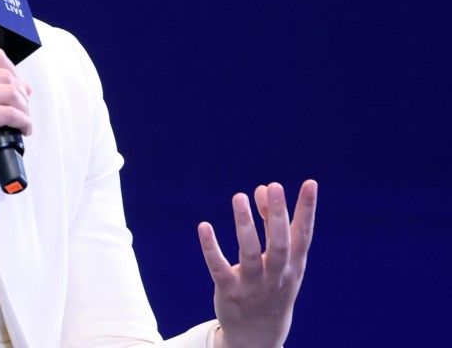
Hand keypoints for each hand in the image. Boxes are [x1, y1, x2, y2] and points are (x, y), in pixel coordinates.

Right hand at [0, 48, 31, 205]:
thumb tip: (24, 85)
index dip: (12, 71)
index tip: (16, 87)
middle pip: (4, 74)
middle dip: (20, 93)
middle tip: (22, 109)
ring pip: (9, 91)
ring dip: (23, 107)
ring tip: (22, 120)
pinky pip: (8, 113)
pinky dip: (22, 121)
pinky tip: (22, 128)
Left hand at [198, 180, 317, 347]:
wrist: (259, 337)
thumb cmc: (272, 286)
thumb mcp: (279, 259)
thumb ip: (270, 222)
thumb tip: (261, 188)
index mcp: (294, 265)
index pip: (304, 234)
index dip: (307, 209)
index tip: (311, 183)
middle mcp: (277, 274)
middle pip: (279, 243)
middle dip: (278, 215)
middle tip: (274, 186)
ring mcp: (253, 284)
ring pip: (249, 252)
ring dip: (245, 224)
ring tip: (239, 196)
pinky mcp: (229, 291)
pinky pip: (219, 267)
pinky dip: (211, 247)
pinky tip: (204, 226)